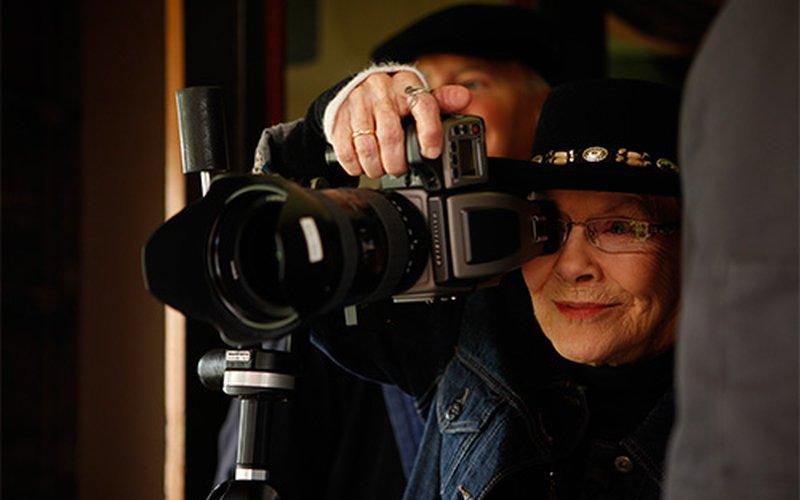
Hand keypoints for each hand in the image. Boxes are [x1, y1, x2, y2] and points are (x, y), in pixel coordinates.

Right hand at [329, 71, 470, 177]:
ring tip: (381, 169)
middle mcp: (381, 91)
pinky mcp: (339, 118)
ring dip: (376, 166)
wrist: (357, 89)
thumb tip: (464, 99)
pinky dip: (356, 165)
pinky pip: (346, 149)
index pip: (423, 105)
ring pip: (367, 145)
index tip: (431, 152)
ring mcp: (357, 104)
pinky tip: (363, 165)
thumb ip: (442, 101)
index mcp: (406, 85)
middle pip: (391, 135)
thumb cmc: (394, 98)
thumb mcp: (419, 96)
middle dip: (397, 161)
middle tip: (400, 169)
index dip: (429, 132)